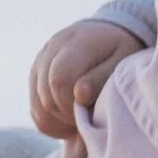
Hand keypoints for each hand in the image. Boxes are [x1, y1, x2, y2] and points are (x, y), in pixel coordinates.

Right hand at [29, 20, 146, 139]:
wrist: (108, 36)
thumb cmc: (120, 53)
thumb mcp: (122, 62)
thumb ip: (101, 79)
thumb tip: (80, 95)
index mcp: (78, 42)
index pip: (59, 80)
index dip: (72, 104)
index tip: (91, 112)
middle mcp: (54, 47)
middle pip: (46, 96)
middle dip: (67, 115)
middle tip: (89, 118)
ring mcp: (41, 60)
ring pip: (38, 106)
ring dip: (60, 121)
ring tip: (82, 119)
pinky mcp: (36, 74)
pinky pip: (35, 110)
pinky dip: (52, 122)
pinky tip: (71, 120)